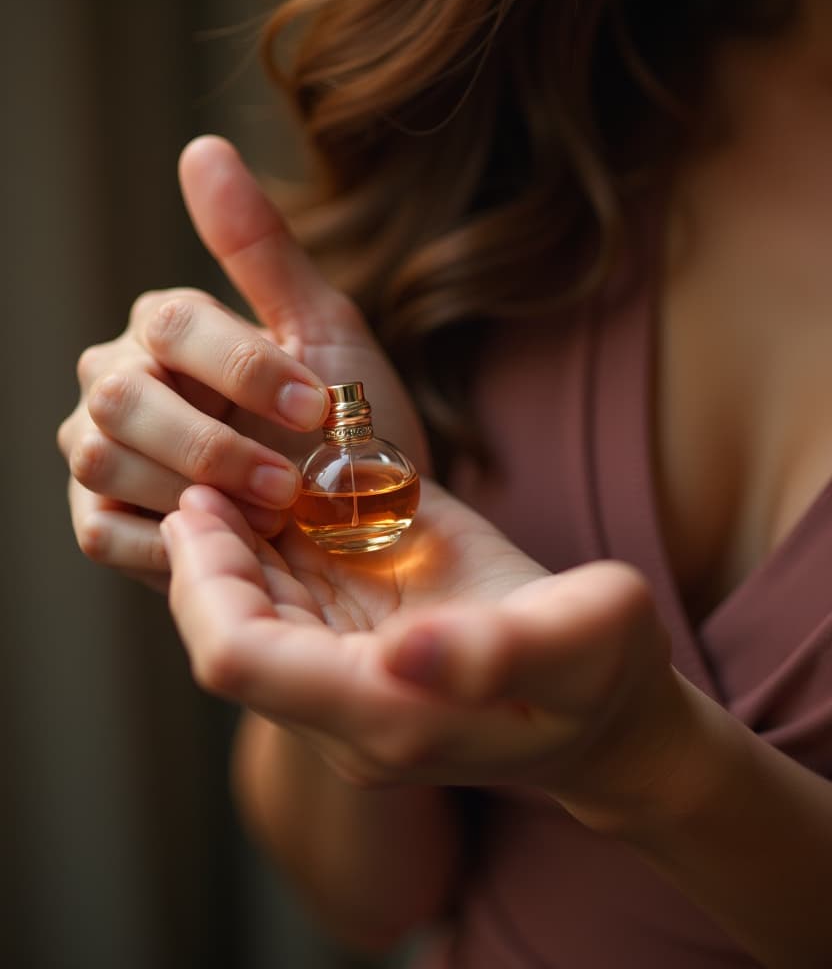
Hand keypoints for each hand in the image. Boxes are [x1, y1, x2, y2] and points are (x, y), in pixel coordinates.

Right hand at [57, 136, 428, 589]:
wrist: (362, 520)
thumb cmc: (348, 421)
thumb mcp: (325, 330)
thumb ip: (261, 249)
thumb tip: (202, 146)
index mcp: (169, 329)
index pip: (174, 327)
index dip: (246, 369)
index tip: (318, 409)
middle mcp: (122, 382)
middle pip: (121, 397)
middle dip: (213, 446)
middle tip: (289, 486)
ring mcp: (104, 453)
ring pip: (99, 458)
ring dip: (191, 492)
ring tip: (270, 518)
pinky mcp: (105, 522)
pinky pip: (100, 529)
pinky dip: (163, 541)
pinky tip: (228, 542)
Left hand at [161, 483, 684, 816]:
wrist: (607, 709)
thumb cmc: (605, 668)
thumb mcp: (585, 640)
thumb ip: (500, 652)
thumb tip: (400, 656)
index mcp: (389, 718)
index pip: (239, 658)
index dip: (202, 579)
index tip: (204, 496)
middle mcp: (347, 723)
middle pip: (224, 642)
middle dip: (202, 559)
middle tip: (208, 474)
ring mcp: (345, 703)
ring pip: (242, 630)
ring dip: (225, 557)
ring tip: (231, 482)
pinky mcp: (353, 675)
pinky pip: (279, 622)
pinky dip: (262, 564)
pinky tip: (275, 511)